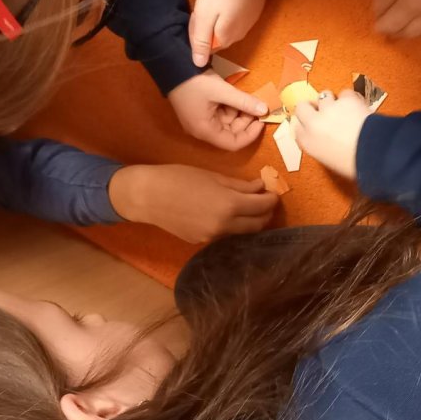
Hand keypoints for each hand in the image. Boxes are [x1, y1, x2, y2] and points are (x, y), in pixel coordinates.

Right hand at [109, 164, 278, 243]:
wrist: (147, 197)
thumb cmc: (179, 178)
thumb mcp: (213, 176)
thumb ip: (239, 185)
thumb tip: (260, 187)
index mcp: (229, 205)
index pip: (263, 207)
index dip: (271, 199)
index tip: (273, 192)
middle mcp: (224, 226)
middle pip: (257, 225)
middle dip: (265, 213)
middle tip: (264, 201)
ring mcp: (212, 237)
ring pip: (242, 232)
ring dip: (249, 221)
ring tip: (247, 207)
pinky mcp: (201, 242)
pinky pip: (224, 234)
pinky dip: (231, 225)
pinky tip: (224, 214)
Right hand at [168, 71, 267, 150]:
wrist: (171, 66)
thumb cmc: (195, 81)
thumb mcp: (223, 91)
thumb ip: (245, 102)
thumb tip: (265, 109)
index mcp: (206, 131)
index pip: (233, 143)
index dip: (250, 134)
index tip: (261, 121)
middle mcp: (202, 130)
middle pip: (230, 134)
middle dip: (245, 121)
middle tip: (256, 106)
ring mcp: (199, 121)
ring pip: (225, 123)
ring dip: (238, 113)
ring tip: (245, 98)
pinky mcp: (199, 112)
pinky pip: (218, 115)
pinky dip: (229, 108)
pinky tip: (234, 96)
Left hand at [190, 0, 274, 66]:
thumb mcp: (204, 14)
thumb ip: (201, 40)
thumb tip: (199, 64)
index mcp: (226, 38)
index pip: (206, 48)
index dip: (197, 33)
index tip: (196, 15)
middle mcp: (240, 35)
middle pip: (216, 38)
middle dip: (206, 25)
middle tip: (204, 4)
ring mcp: (249, 22)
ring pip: (225, 27)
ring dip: (216, 17)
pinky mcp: (254, 10)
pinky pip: (236, 17)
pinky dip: (228, 10)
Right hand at [291, 90, 371, 179]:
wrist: (372, 153)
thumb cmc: (352, 164)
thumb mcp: (329, 160)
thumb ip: (322, 147)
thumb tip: (327, 141)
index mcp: (308, 143)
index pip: (298, 128)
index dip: (306, 124)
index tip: (313, 124)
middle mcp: (313, 123)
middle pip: (302, 107)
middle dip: (311, 107)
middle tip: (322, 111)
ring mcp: (329, 109)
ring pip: (323, 95)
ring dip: (331, 100)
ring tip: (341, 108)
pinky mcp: (346, 99)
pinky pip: (344, 93)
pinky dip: (349, 98)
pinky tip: (356, 106)